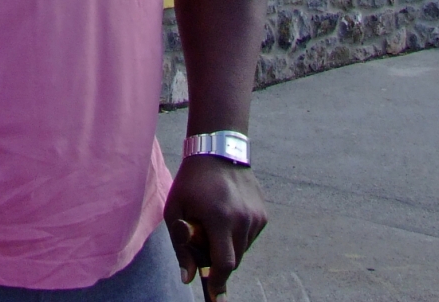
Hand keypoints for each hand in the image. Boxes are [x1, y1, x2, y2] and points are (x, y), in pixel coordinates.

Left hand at [164, 155, 266, 297]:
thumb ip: (181, 245)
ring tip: (213, 223)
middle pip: (234, 260)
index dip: (218, 283)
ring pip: (242, 250)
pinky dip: (237, 237)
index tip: (215, 297)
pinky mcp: (263, 214)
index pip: (224, 263)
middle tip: (204, 244)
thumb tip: (188, 278)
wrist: (218, 151)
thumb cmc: (191, 182)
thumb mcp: (175, 209)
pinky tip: (226, 216)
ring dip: (228, 248)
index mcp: (220, 217)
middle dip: (219, 263)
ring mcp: (256, 216)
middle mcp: (243, 218)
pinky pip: (249, 238)